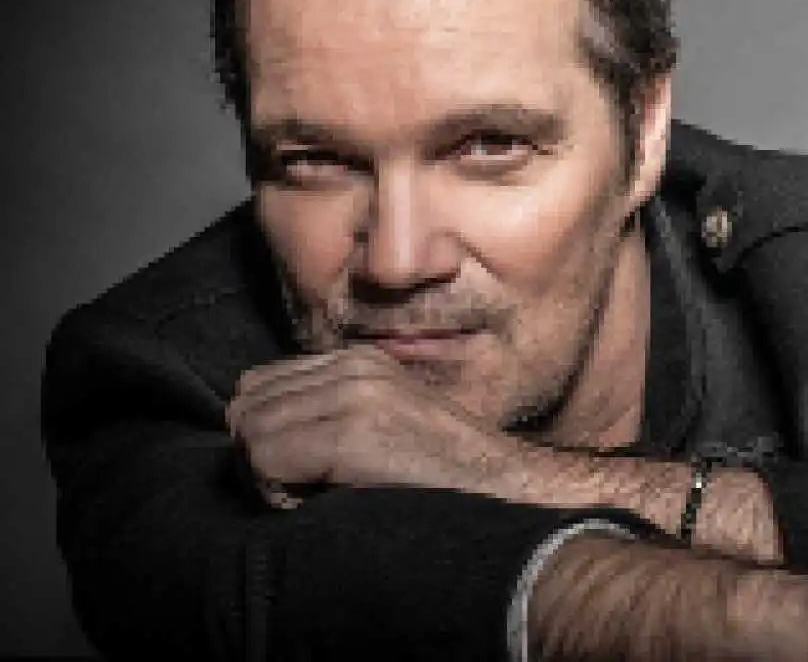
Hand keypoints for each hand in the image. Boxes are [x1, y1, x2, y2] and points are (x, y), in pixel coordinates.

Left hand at [225, 346, 527, 507]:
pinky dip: (277, 493)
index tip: (302, 473)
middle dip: (261, 454)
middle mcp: (351, 365)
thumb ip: (329, 410)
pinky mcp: (352, 430)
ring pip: (250, 432)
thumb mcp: (384, 423)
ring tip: (317, 496)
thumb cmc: (441, 476)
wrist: (503, 489)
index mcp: (356, 361)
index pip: (260, 385)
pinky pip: (264, 458)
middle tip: (305, 489)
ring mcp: (353, 392)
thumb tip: (255, 427)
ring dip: (269, 476)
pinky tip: (322, 504)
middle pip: (246, 405)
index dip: (267, 436)